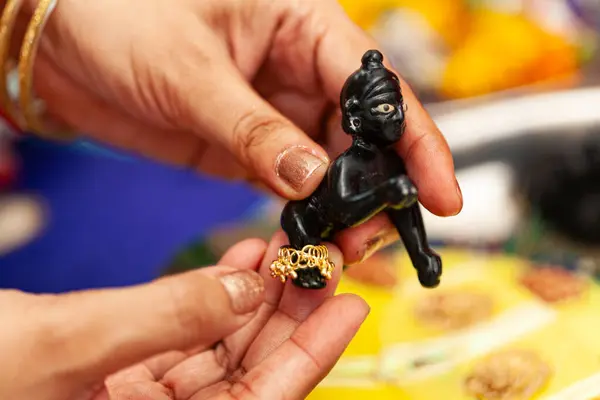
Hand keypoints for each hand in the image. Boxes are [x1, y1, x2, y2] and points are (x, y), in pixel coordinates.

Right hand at [1, 234, 367, 399]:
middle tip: (319, 261)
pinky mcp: (116, 373)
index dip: (312, 354)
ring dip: (251, 296)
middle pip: (248, 370)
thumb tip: (244, 291)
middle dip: (286, 313)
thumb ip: (165, 317)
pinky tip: (234, 261)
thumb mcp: (65, 343)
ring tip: (281, 249)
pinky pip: (180, 333)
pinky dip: (208, 295)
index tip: (349, 305)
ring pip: (218, 347)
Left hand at [22, 0, 460, 261]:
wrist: (62, 47)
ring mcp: (275, 113)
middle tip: (374, 237)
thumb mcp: (190, 72)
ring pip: (330, 166)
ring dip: (341, 208)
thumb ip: (254, 130)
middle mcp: (298, 69)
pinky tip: (310, 238)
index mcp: (300, 25)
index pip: (373, 86)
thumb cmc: (119, 19)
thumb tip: (310, 181)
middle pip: (361, 134)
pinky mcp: (249, 148)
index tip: (439, 192)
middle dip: (377, 188)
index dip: (413, 139)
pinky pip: (291, 184)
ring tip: (341, 248)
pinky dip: (304, 213)